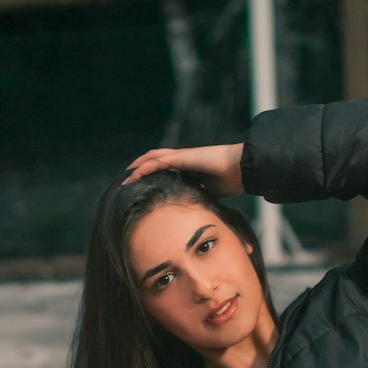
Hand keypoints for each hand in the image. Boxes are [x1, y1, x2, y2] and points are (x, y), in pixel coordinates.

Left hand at [123, 142, 244, 195]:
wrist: (242, 169)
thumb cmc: (232, 180)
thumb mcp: (212, 193)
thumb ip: (201, 197)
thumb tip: (196, 211)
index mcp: (190, 167)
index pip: (166, 169)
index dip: (153, 175)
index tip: (143, 187)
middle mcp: (183, 160)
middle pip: (156, 160)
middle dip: (141, 169)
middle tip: (128, 181)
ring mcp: (182, 156)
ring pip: (152, 158)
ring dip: (137, 168)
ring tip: (125, 178)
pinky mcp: (181, 157)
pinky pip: (157, 162)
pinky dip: (143, 168)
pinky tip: (132, 176)